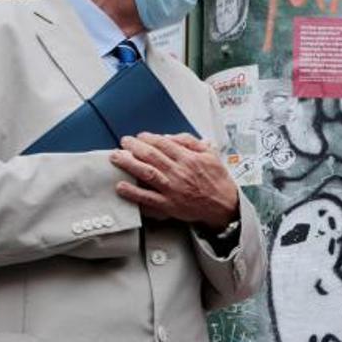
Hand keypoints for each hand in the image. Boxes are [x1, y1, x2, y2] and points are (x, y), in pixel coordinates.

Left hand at [110, 132, 238, 229]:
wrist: (224, 205)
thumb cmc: (217, 180)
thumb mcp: (210, 153)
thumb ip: (190, 142)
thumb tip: (170, 137)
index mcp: (189, 159)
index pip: (163, 144)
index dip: (148, 138)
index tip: (139, 136)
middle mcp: (179, 173)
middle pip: (151, 156)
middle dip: (134, 147)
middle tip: (123, 143)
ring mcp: (172, 189)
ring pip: (147, 173)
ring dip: (129, 164)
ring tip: (117, 158)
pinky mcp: (168, 205)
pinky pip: (147, 198)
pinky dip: (133, 192)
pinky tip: (121, 187)